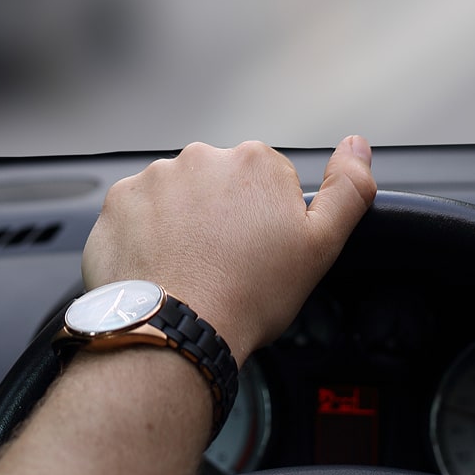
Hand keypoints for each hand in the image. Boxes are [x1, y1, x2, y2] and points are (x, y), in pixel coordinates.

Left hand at [81, 136, 375, 361]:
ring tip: (191, 270)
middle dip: (223, 217)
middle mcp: (201, 157)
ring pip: (177, 199)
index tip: (259, 253)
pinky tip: (161, 268)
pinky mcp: (117, 203)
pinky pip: (137, 215)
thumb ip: (349, 189)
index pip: (265, 183)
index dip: (266, 222)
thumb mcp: (321, 246)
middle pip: (219, 185)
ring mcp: (154, 178)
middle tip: (226, 265)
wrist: (176, 329)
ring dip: (184, 225)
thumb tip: (357, 145)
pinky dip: (147, 236)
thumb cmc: (249, 295)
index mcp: (255, 161)